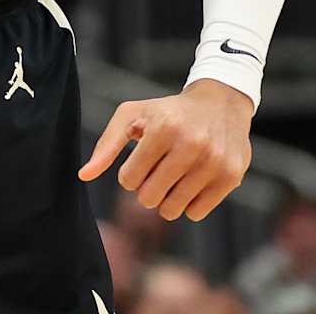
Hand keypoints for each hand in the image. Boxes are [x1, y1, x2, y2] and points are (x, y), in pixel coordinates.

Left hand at [78, 79, 252, 221]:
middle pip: (149, 198)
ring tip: (172, 177)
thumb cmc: (167, 111)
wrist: (220, 103)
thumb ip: (106, 146)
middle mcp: (192, 144)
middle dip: (146, 190)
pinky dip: (188, 203)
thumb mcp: (131, 116)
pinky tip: (191, 182)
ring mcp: (214, 162)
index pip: (129, 179)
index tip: (139, 163)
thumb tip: (83, 176)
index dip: (129, 176)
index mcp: (163, 128)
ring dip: (166, 199)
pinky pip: (196, 213)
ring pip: (173, 209)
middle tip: (155, 173)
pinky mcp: (231, 176)